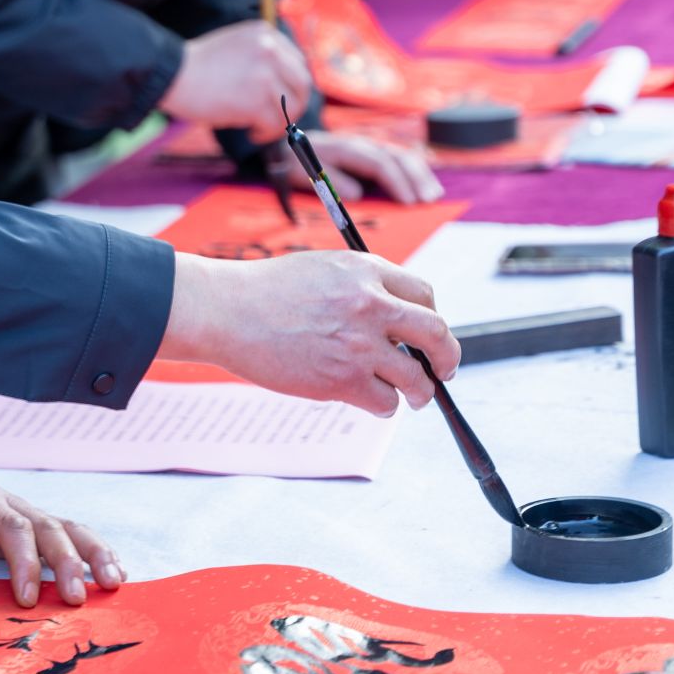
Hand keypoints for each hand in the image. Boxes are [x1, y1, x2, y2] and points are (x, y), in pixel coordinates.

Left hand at [0, 463, 123, 608]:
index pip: (12, 528)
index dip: (24, 562)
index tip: (25, 599)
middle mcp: (9, 502)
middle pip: (47, 527)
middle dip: (66, 562)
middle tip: (76, 600)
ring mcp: (25, 512)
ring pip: (67, 526)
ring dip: (93, 552)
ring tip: (114, 582)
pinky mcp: (32, 524)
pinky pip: (68, 533)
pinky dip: (92, 550)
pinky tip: (113, 571)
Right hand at [160, 21, 311, 142]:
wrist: (170, 73)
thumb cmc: (196, 65)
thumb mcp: (235, 46)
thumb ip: (260, 57)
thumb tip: (283, 87)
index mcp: (265, 34)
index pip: (297, 62)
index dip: (292, 86)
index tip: (281, 100)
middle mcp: (270, 50)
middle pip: (302, 84)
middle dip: (295, 106)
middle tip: (278, 119)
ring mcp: (265, 75)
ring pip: (291, 107)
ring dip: (278, 124)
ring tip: (258, 128)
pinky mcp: (255, 100)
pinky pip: (274, 124)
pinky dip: (265, 134)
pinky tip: (250, 133)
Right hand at [160, 250, 459, 415]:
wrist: (227, 311)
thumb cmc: (267, 291)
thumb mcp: (324, 268)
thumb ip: (363, 286)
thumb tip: (395, 318)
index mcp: (366, 271)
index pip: (424, 295)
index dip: (430, 317)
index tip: (427, 334)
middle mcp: (370, 304)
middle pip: (436, 334)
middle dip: (446, 357)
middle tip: (444, 370)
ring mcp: (358, 344)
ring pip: (416, 377)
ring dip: (419, 391)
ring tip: (414, 396)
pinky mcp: (342, 379)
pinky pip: (385, 402)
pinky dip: (383, 405)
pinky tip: (372, 400)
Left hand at [285, 130, 442, 203]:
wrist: (290, 145)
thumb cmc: (299, 164)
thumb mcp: (306, 173)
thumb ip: (332, 181)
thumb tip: (357, 195)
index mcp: (348, 148)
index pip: (379, 163)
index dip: (395, 182)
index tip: (408, 203)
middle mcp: (364, 143)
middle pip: (397, 156)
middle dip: (416, 178)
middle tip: (428, 201)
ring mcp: (372, 145)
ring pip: (403, 156)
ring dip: (421, 175)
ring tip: (434, 196)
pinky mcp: (375, 151)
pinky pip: (401, 158)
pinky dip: (416, 172)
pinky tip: (427, 187)